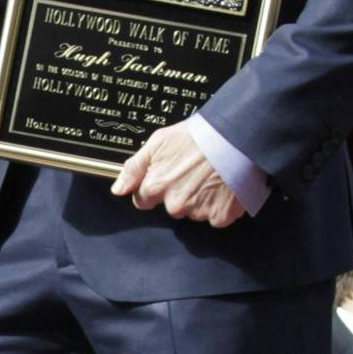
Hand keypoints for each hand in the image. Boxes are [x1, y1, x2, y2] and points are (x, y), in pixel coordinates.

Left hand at [111, 123, 247, 226]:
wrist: (234, 137)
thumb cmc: (196, 136)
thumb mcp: (157, 143)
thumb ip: (133, 168)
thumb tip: (118, 189)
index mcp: (155, 187)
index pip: (143, 200)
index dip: (155, 187)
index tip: (168, 176)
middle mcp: (174, 204)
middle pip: (170, 207)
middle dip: (179, 194)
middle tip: (193, 173)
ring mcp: (198, 212)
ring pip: (193, 212)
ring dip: (200, 200)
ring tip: (210, 176)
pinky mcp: (220, 216)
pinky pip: (216, 217)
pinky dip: (219, 206)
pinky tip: (223, 187)